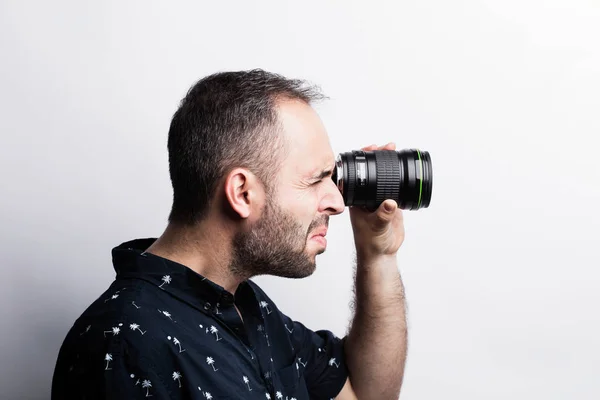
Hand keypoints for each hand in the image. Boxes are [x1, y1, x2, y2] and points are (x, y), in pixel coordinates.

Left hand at [349, 143, 404, 258]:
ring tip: (395, 150)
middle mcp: (365, 196)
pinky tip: (403, 167)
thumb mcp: (376, 227)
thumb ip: (383, 215)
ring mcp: (377, 198)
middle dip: (378, 156)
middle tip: (388, 146)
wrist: (381, 253)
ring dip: (388, 163)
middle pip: (370, 171)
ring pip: (382, 176)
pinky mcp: (390, 202)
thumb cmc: (371, 242)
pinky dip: (398, 175)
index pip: (356, 174)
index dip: (362, 159)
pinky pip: (394, 185)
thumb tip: (390, 203)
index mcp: (356, 198)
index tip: (371, 148)